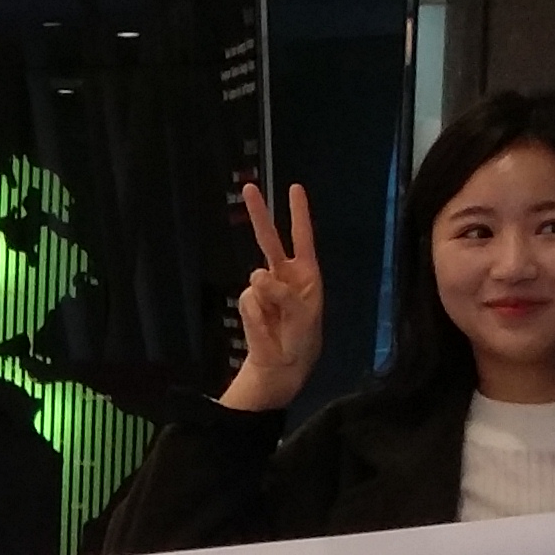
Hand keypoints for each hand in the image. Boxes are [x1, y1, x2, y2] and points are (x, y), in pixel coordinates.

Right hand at [219, 181, 322, 413]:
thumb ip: (282, 293)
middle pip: (268, 239)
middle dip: (259, 214)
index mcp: (306, 274)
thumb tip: (256, 275)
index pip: (302, 238)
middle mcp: (283, 275)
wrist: (281, 367)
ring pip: (256, 279)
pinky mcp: (249, 301)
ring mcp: (263, 288)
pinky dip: (256, 315)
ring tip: (278, 322)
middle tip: (249, 188)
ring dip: (267, 300)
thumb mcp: (303, 315)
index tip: (295, 188)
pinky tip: (266, 327)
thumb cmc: (302, 339)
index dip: (299, 214)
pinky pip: (248, 300)